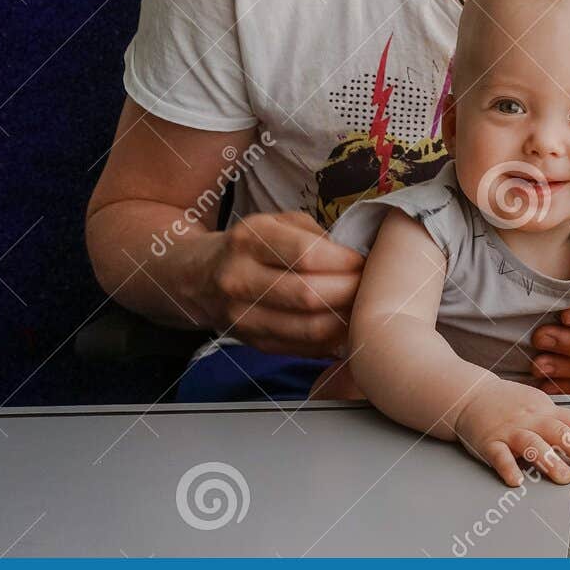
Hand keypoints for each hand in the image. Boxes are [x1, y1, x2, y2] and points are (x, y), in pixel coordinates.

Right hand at [195, 211, 363, 355]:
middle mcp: (239, 279)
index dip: (344, 261)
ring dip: (346, 319)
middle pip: (309, 295)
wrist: (197, 278)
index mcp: (249, 240)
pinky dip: (332, 339)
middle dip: (351, 291)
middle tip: (372, 285)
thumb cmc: (250, 245)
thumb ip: (315, 234)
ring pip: (308, 327)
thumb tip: (357, 257)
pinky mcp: (252, 343)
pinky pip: (303, 347)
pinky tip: (345, 324)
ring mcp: (243, 316)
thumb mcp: (276, 222)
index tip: (365, 261)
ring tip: (363, 306)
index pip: (306, 254)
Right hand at [454, 380, 569, 486]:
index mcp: (545, 411)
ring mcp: (509, 430)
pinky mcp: (488, 442)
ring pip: (531, 444)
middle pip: (559, 433)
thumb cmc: (508, 402)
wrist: (469, 395)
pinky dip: (508, 467)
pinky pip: (499, 455)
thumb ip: (566, 416)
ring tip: (564, 477)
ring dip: (549, 460)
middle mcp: (530, 419)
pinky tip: (516, 481)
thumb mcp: (540, 403)